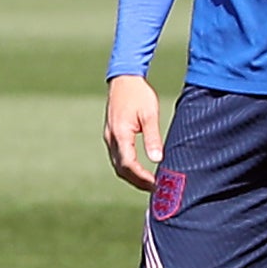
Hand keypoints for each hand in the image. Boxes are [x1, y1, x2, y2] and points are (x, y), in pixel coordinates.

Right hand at [104, 75, 163, 190]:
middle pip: (121, 169)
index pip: (129, 164)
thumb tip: (156, 159)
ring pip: (118, 165)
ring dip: (132, 177)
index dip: (142, 178)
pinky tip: (140, 170)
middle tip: (155, 189)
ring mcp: (109, 137)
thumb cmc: (139, 94)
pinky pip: (118, 157)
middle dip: (137, 182)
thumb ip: (152, 137)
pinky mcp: (111, 135)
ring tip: (149, 183)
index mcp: (120, 134)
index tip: (156, 184)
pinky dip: (128, 168)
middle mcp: (111, 138)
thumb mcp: (150, 114)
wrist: (124, 78)